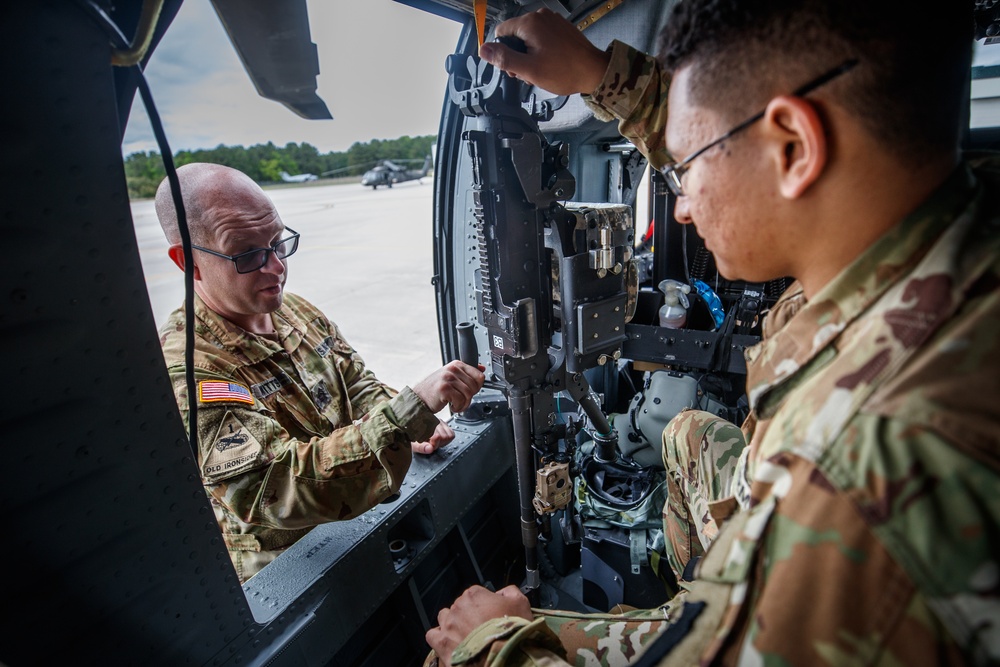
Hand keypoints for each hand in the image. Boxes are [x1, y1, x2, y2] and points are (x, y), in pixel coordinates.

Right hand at [412, 360, 484, 413]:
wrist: (419, 398)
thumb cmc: (435, 389)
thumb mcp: (452, 377)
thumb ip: (466, 373)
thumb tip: (482, 368)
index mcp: (456, 364)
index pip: (479, 375)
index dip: (477, 387)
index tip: (470, 392)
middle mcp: (452, 369)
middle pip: (474, 386)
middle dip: (470, 397)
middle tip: (461, 400)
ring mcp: (448, 378)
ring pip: (468, 394)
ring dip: (464, 404)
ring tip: (456, 404)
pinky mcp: (444, 389)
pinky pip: (460, 400)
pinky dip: (458, 407)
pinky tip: (451, 405)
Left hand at [412, 420, 454, 454]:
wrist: (411, 430)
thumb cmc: (411, 437)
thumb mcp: (413, 444)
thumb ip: (421, 447)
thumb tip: (430, 449)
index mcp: (426, 425)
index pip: (438, 436)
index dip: (434, 444)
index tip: (429, 446)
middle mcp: (434, 421)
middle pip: (445, 436)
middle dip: (439, 443)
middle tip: (431, 444)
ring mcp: (440, 422)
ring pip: (450, 434)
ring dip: (444, 441)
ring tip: (435, 442)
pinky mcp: (444, 424)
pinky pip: (451, 432)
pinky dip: (447, 438)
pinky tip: (439, 439)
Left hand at [425, 585, 532, 666]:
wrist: (502, 658)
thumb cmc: (511, 633)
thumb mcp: (521, 604)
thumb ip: (510, 592)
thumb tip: (505, 592)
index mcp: (475, 595)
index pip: (476, 593)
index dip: (485, 605)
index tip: (491, 614)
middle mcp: (459, 607)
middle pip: (461, 606)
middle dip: (470, 615)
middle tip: (482, 629)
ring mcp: (448, 625)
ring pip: (445, 618)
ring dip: (453, 624)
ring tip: (466, 636)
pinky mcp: (442, 643)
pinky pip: (433, 635)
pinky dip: (439, 638)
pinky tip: (450, 643)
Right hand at [478, 9, 610, 95]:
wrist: (594, 71)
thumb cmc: (566, 71)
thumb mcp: (528, 69)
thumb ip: (504, 58)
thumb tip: (484, 50)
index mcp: (530, 23)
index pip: (501, 32)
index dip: (503, 52)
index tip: (513, 67)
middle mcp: (541, 16)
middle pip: (515, 35)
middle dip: (518, 55)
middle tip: (529, 72)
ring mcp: (552, 21)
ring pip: (528, 37)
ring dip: (529, 55)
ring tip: (541, 69)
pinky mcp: (561, 28)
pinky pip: (542, 37)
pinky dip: (541, 50)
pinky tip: (550, 63)